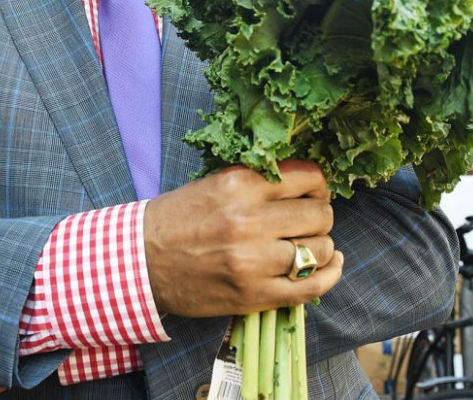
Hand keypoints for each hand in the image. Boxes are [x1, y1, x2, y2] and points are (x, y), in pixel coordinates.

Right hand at [144, 160, 342, 316]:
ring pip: (319, 249)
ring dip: (320, 246)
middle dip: (320, 214)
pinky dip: (330, 275)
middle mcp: (250, 221)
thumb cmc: (176, 219)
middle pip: (319, 214)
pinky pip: (312, 286)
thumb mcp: (213, 184)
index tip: (312, 192)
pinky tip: (330, 265)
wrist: (142, 262)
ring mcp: (254, 261)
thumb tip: (303, 182)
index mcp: (239, 186)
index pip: (307, 177)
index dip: (318, 184)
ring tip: (307, 244)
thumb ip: (257, 181)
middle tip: (308, 219)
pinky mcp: (255, 295)